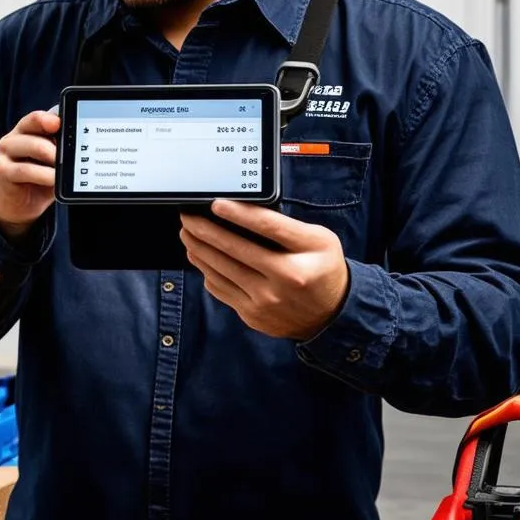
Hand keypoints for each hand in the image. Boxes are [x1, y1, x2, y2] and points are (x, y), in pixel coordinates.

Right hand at [0, 110, 60, 240]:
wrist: (16, 203)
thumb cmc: (38, 179)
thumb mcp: (52, 164)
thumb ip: (61, 153)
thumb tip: (80, 149)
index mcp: (28, 130)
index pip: (39, 117)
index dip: (50, 117)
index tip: (62, 123)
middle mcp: (15, 136)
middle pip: (34, 126)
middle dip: (56, 139)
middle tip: (71, 154)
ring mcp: (6, 151)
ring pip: (31, 146)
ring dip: (52, 157)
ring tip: (64, 168)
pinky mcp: (1, 169)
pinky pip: (24, 170)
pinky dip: (42, 175)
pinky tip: (53, 180)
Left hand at [179, 200, 349, 340]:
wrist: (332, 315)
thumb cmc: (322, 268)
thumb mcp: (318, 239)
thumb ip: (286, 226)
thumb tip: (242, 212)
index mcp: (303, 256)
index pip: (266, 227)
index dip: (237, 213)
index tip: (215, 203)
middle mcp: (284, 280)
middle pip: (235, 249)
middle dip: (205, 230)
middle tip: (187, 217)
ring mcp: (265, 301)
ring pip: (221, 270)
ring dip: (199, 249)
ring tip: (188, 234)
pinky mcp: (253, 315)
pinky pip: (221, 289)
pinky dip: (206, 270)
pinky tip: (200, 257)